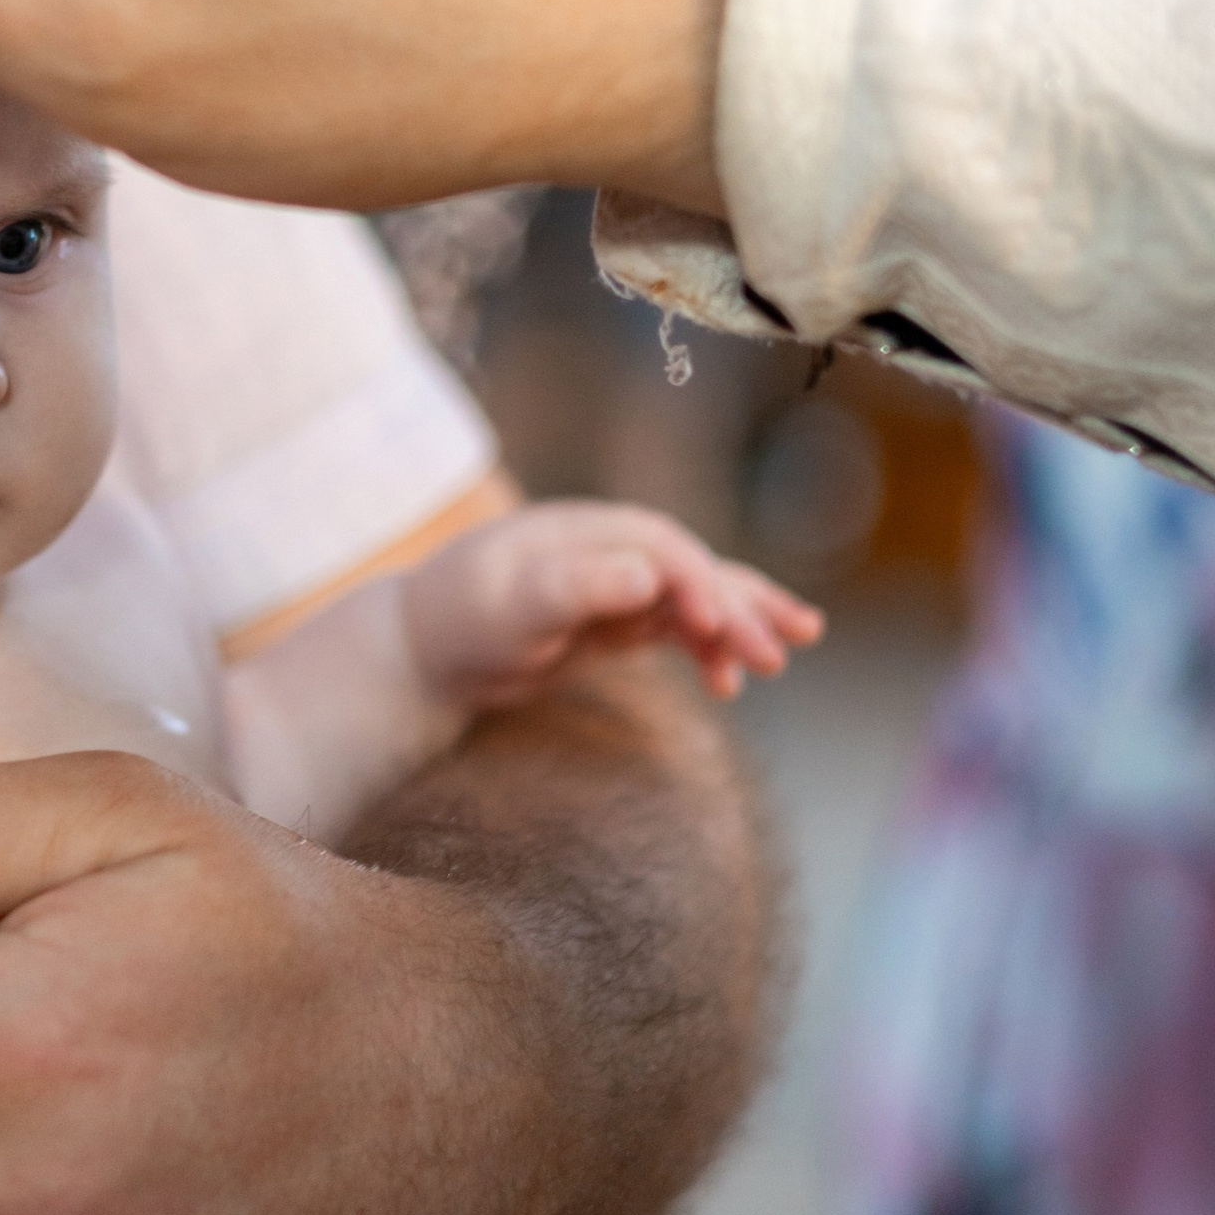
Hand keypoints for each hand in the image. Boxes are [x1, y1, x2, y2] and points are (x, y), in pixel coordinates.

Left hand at [408, 500, 822, 710]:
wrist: (424, 651)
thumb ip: (576, 588)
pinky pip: (675, 629)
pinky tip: (727, 684)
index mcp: (590, 531)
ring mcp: (615, 584)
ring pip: (694, 598)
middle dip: (737, 609)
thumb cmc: (459, 620)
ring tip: (790, 651)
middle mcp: (610, 549)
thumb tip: (644, 573)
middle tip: (779, 653)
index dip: (700, 586)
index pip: (664, 551)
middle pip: (692, 571)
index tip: (721, 630)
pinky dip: (705, 649)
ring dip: (739, 622)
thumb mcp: (512, 606)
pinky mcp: (613, 620)